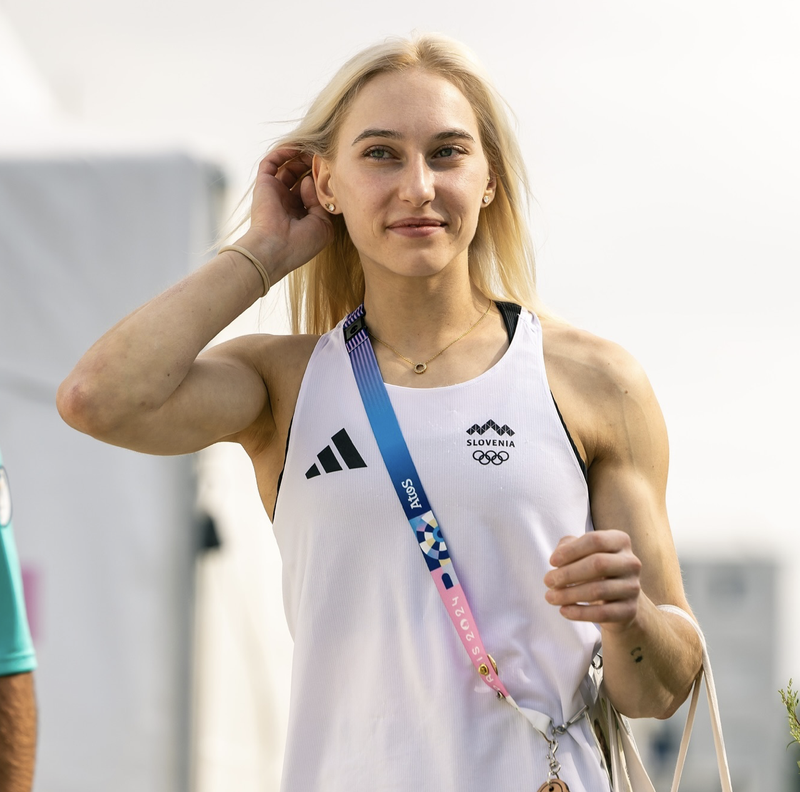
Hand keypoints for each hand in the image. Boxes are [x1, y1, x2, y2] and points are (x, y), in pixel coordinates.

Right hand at [238, 148, 333, 281]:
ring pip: (287, 167)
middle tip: (324, 155)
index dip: (323, 179)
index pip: (313, 190)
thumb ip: (322, 201)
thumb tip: (311, 181)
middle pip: (301, 176)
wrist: (276, 248)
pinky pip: (271, 162)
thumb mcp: (323, 225)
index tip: (334, 169)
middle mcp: (288, 201)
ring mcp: (275, 192)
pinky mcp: (264, 184)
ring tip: (312, 150)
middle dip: (313, 165)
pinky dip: (282, 152)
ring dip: (300, 156)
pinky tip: (295, 147)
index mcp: (302, 213)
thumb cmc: (302, 243)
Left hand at [543, 531, 641, 631]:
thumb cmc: (594, 569)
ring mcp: (633, 587)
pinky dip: (579, 613)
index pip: (595, 540)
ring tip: (550, 597)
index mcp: (620, 541)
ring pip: (598, 590)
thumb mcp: (581, 551)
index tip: (552, 562)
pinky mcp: (629, 611)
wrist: (617, 599)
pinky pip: (602, 613)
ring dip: (569, 594)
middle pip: (598, 564)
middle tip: (547, 581)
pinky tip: (563, 610)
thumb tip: (558, 559)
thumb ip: (567, 546)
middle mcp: (631, 562)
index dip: (571, 550)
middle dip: (568, 573)